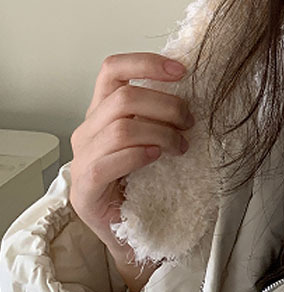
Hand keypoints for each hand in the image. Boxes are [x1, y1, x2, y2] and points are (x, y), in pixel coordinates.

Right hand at [69, 53, 194, 289]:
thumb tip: (193, 84)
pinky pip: (108, 162)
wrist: (135, 229)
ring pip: (121, 128)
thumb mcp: (155, 132)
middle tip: (190, 122)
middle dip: (166, 106)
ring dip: (160, 133)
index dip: (146, 63)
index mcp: (104, 108)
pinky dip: (139, 155)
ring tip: (180, 146)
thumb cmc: (147, 176)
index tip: (181, 70)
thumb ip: (161, 109)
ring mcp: (81, 159)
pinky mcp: (83, 190)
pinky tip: (156, 158)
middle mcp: (88, 129)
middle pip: (124, 98)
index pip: (112, 69)